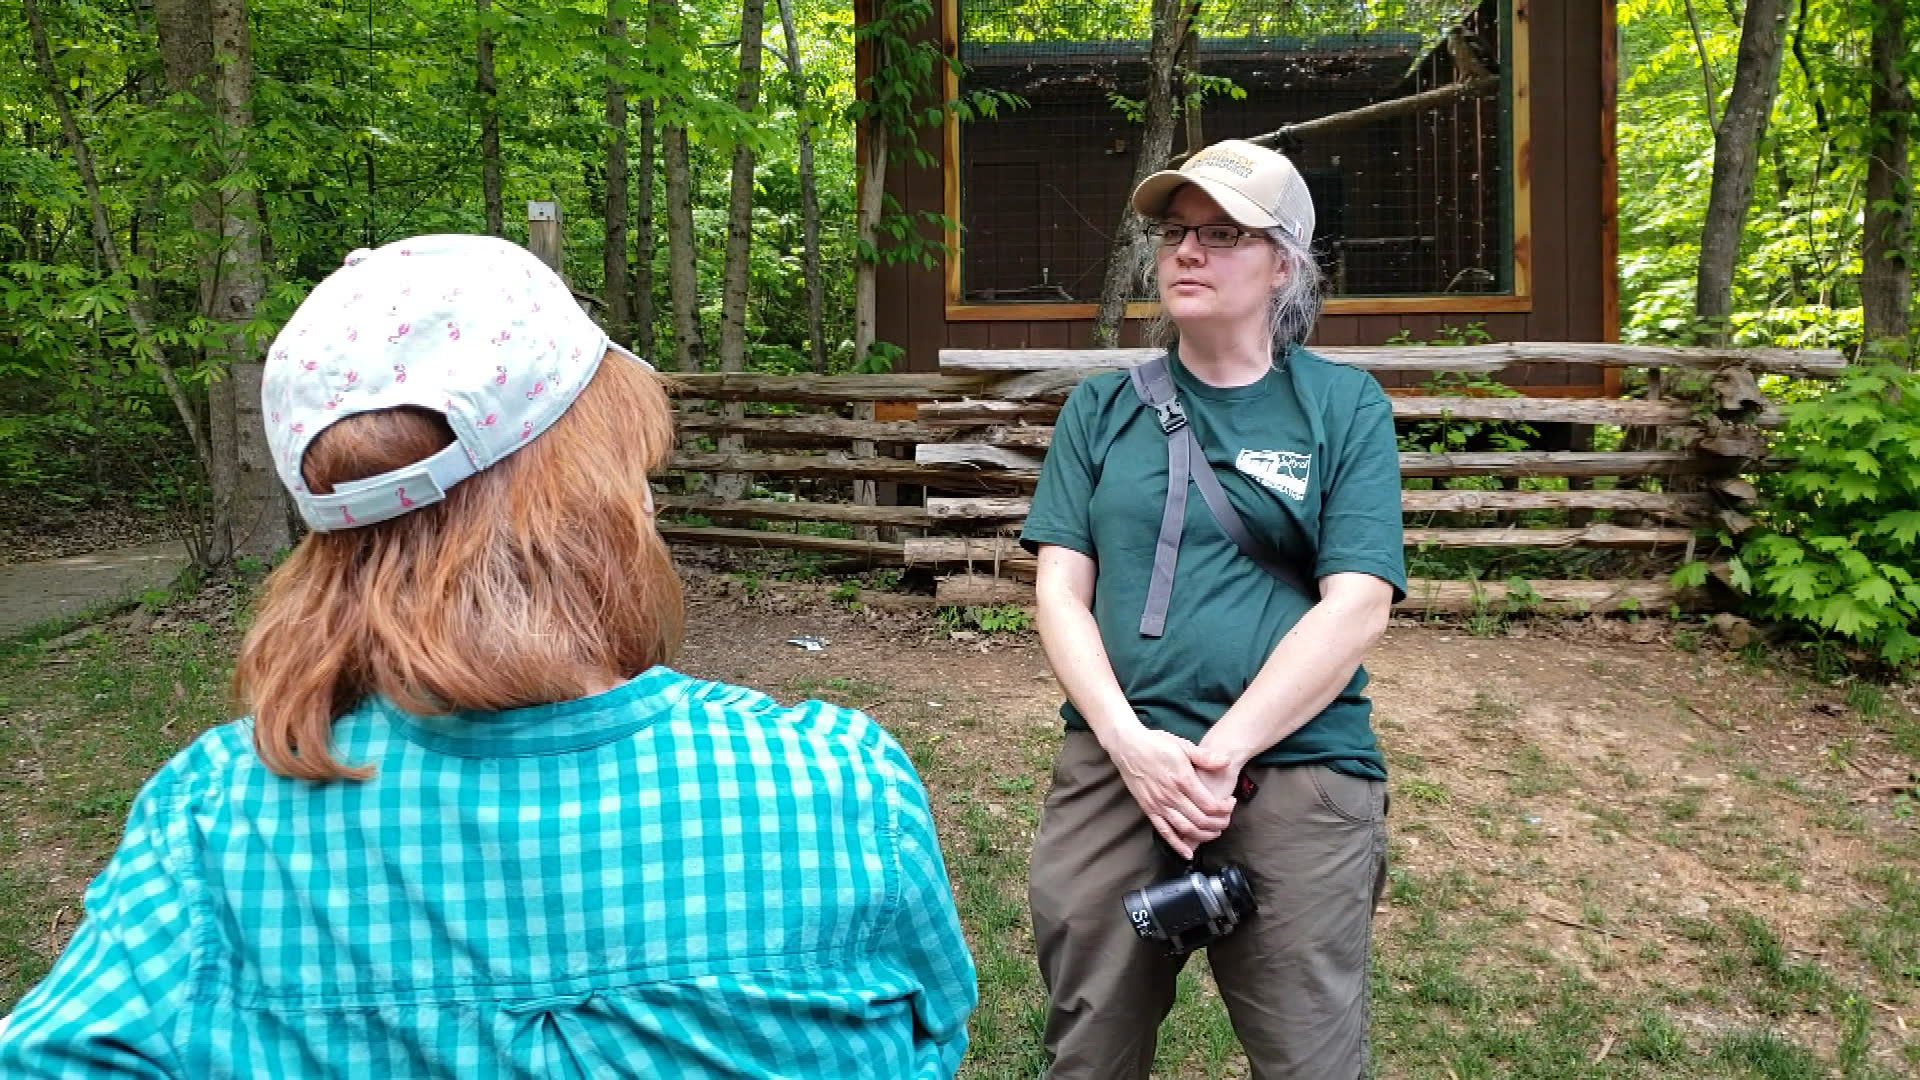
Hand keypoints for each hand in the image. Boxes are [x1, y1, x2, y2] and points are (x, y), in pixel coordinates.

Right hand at [1103, 726, 1235, 857]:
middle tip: (1226, 820)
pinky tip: (1187, 853)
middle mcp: (1171, 795)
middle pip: (1201, 820)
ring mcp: (1158, 804)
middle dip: (1218, 824)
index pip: (1210, 804)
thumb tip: (1226, 760)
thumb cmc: (1155, 744)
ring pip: (1185, 829)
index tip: (1230, 804)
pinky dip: (1177, 845)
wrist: (1127, 746)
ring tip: (1214, 833)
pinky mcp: (1148, 809)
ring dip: (1203, 835)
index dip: (1225, 808)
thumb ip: (1205, 756)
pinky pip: (1164, 832)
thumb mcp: (1183, 745)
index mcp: (1182, 779)